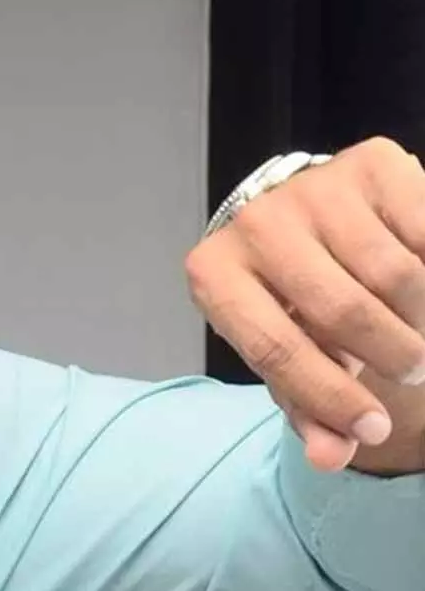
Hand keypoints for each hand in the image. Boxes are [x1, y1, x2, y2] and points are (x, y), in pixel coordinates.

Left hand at [187, 137, 424, 473]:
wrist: (324, 229)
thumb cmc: (299, 308)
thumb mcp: (294, 360)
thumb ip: (309, 410)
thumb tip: (332, 457)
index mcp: (214, 274)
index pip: (273, 347)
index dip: (329, 398)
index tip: (373, 431)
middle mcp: (253, 220)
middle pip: (343, 311)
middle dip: (392, 357)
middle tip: (412, 370)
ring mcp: (312, 186)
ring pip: (398, 276)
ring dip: (420, 319)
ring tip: (414, 330)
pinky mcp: (371, 161)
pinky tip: (419, 280)